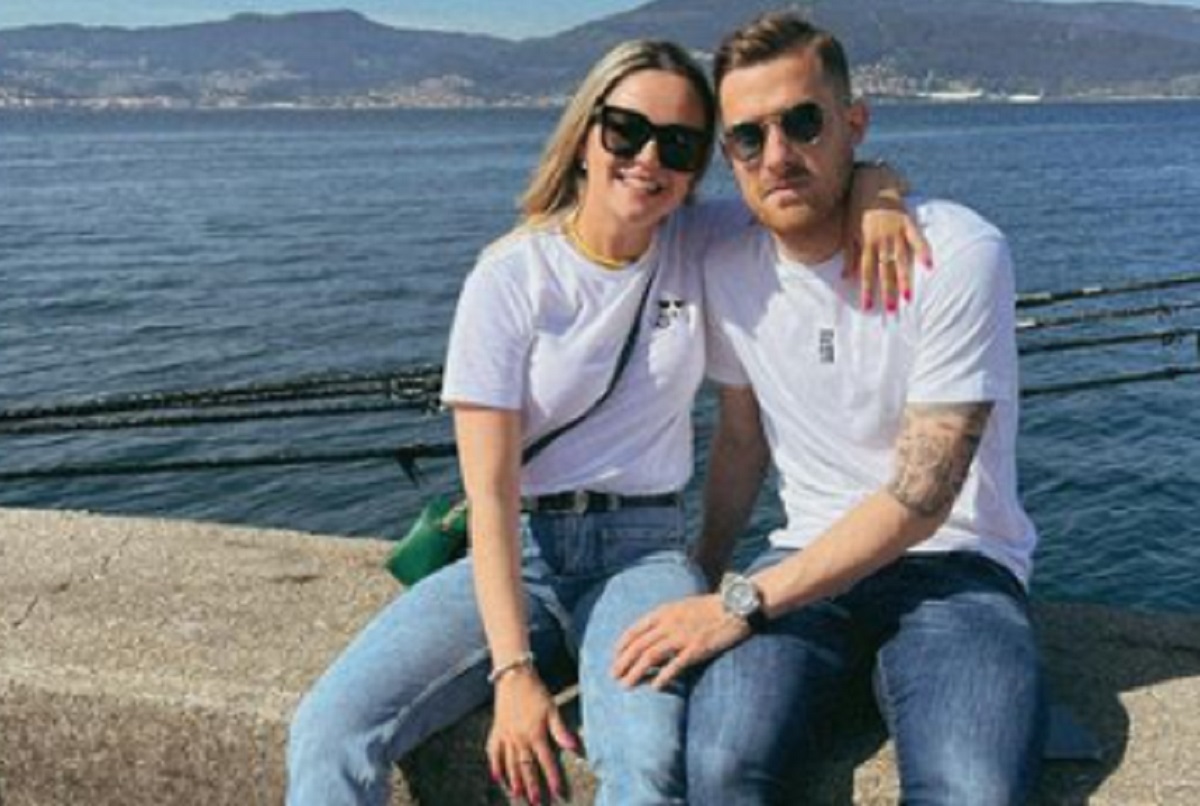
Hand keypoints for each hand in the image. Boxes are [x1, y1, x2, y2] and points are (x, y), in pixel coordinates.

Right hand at [487, 668, 577, 803]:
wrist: (513, 677)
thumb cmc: (536, 692)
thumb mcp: (552, 709)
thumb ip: (561, 730)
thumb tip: (574, 747)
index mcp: (536, 734)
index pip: (546, 761)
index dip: (552, 777)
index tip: (557, 792)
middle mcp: (520, 739)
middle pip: (526, 767)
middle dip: (532, 786)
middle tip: (536, 802)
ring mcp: (506, 736)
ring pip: (510, 763)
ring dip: (514, 780)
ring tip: (517, 795)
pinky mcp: (497, 731)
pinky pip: (493, 752)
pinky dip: (495, 764)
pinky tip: (496, 777)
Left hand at [612, 595, 748, 689]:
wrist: (736, 606)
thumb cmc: (710, 607)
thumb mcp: (682, 606)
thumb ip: (666, 618)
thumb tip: (651, 634)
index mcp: (664, 612)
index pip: (634, 630)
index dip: (621, 645)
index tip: (614, 657)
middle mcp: (669, 623)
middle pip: (638, 645)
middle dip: (623, 662)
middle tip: (614, 676)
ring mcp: (682, 636)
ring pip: (650, 656)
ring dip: (636, 672)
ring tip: (626, 684)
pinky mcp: (697, 648)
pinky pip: (675, 665)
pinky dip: (663, 677)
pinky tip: (655, 687)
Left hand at [844, 163, 932, 311]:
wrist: (871, 182)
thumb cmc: (857, 210)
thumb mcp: (849, 232)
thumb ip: (850, 255)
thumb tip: (846, 278)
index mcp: (866, 243)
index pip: (866, 272)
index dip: (867, 290)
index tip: (868, 307)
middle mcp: (881, 239)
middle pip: (885, 270)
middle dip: (888, 291)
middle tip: (891, 310)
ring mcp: (896, 231)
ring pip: (901, 259)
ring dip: (905, 279)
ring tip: (908, 298)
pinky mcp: (908, 221)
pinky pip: (917, 238)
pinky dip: (924, 251)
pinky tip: (930, 266)